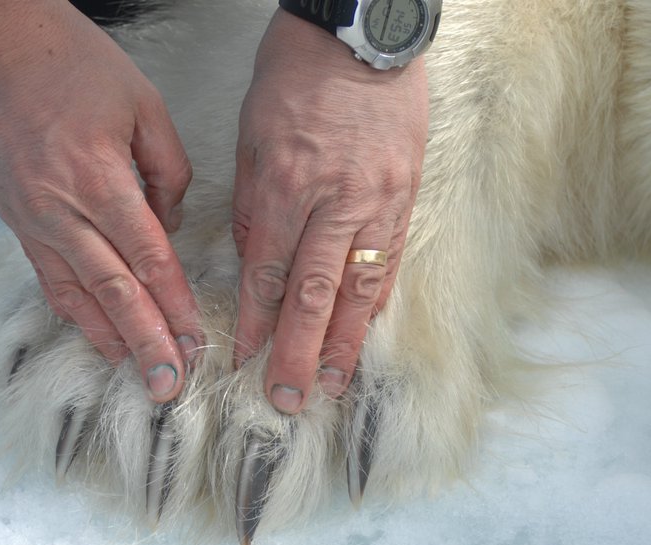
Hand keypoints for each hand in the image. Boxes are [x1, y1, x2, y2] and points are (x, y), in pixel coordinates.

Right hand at [0, 0, 200, 402]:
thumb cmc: (70, 60)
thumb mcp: (143, 103)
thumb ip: (168, 170)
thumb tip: (168, 223)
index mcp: (99, 178)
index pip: (148, 260)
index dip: (174, 307)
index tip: (195, 343)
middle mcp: (61, 209)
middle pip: (114, 291)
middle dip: (147, 343)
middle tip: (170, 385)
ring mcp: (32, 218)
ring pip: (76, 294)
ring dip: (109, 339)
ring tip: (137, 374)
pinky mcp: (14, 218)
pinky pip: (47, 277)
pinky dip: (73, 312)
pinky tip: (95, 335)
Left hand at [232, 10, 428, 413]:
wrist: (360, 38)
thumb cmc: (296, 80)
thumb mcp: (252, 138)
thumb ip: (253, 208)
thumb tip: (254, 266)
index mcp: (285, 186)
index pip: (266, 273)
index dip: (256, 323)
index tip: (245, 360)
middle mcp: (333, 202)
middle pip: (312, 295)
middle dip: (297, 353)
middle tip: (288, 398)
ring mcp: (375, 203)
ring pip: (357, 288)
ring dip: (343, 343)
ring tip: (332, 384)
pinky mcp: (405, 197)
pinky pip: (388, 260)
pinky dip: (374, 302)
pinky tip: (364, 333)